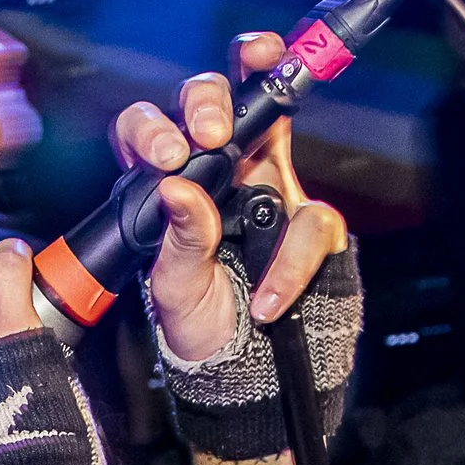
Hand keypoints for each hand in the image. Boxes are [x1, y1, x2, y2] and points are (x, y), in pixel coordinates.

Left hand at [110, 32, 348, 363]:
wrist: (245, 365)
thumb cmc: (199, 321)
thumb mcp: (174, 288)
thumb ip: (178, 239)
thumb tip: (177, 189)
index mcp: (169, 186)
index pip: (152, 132)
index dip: (154, 126)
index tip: (168, 151)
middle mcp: (218, 173)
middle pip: (213, 100)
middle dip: (209, 100)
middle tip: (210, 133)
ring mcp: (267, 184)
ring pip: (274, 118)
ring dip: (267, 117)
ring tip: (237, 175)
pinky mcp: (308, 217)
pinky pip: (312, 220)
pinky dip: (292, 263)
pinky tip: (268, 298)